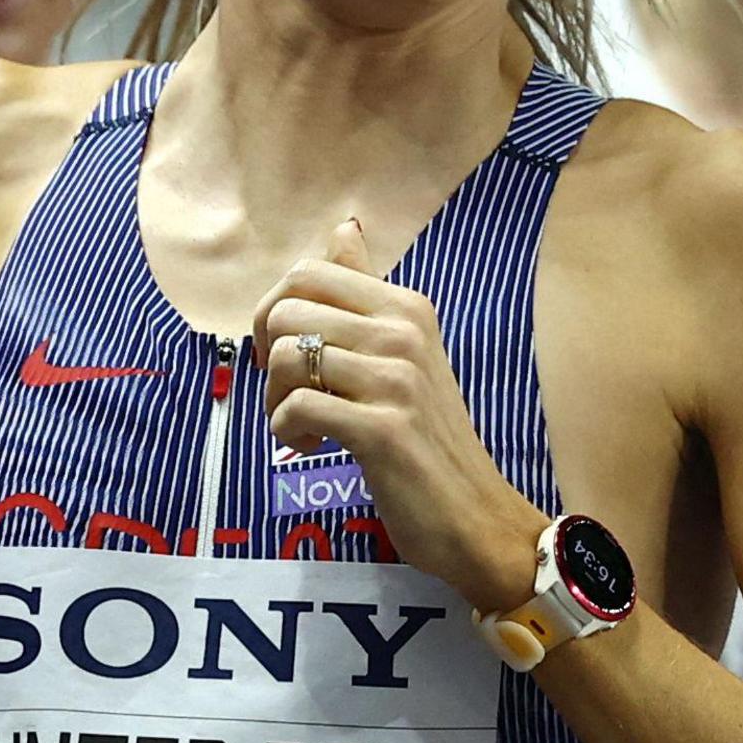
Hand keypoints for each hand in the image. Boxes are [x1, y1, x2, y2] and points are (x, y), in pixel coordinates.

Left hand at [253, 217, 544, 611]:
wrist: (474, 515)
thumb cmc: (428, 437)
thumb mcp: (405, 353)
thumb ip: (367, 292)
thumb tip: (343, 228)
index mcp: (407, 306)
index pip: (310, 271)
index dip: (275, 311)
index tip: (288, 352)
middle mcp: (404, 332)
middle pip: (287, 310)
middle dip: (267, 354)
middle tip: (290, 392)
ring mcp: (396, 380)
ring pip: (286, 357)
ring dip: (276, 398)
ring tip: (303, 423)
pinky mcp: (383, 429)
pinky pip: (297, 406)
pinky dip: (286, 430)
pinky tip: (311, 445)